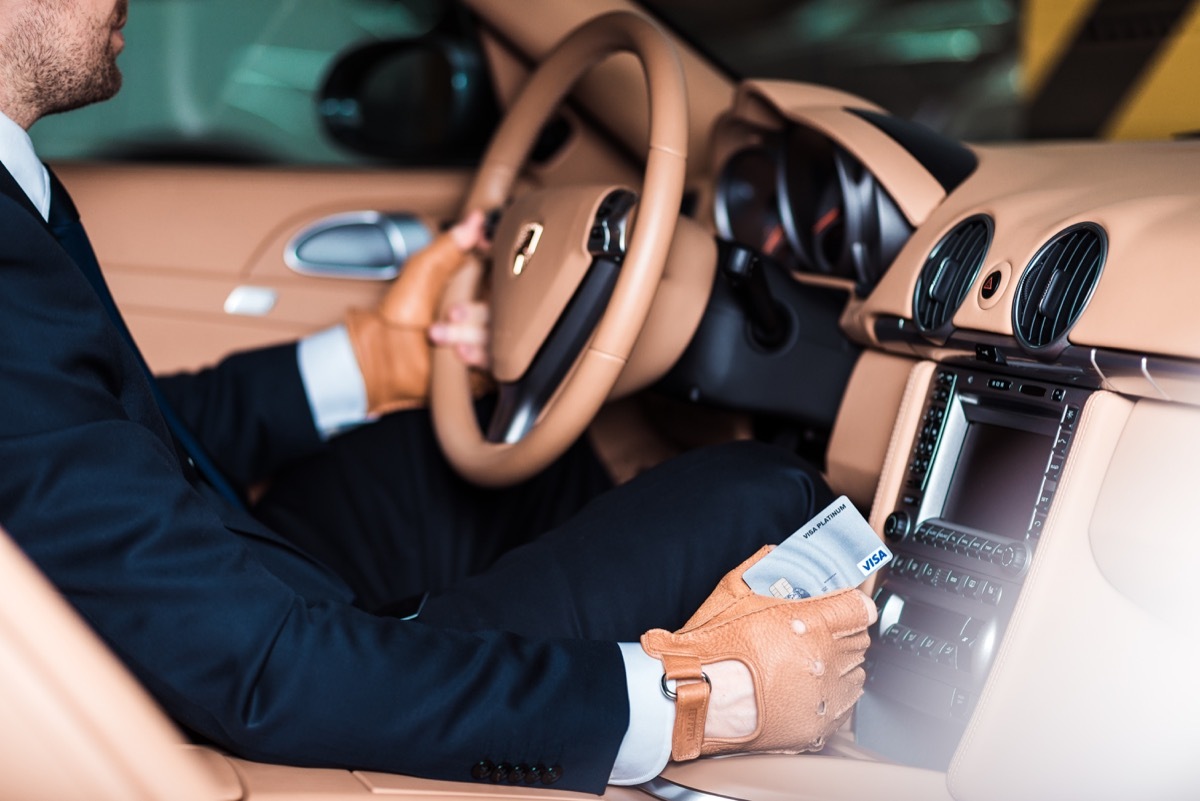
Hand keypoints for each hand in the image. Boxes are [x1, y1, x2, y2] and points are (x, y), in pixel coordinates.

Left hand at [344, 211, 485, 413]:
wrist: (382, 356)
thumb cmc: (397, 315)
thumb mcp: (422, 271)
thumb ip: (449, 246)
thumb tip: (474, 219)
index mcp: (472, 287)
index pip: (503, 277)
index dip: (500, 276)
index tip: (484, 279)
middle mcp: (481, 313)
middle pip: (504, 309)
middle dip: (475, 313)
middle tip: (449, 313)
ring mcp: (483, 341)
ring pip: (500, 336)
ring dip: (472, 335)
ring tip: (440, 334)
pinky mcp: (482, 368)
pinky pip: (497, 363)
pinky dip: (479, 357)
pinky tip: (459, 353)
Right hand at [641, 545, 875, 760]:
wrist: (693, 697)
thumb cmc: (711, 649)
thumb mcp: (731, 593)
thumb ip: (758, 567)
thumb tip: (773, 555)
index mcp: (809, 624)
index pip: (859, 609)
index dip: (852, 606)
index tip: (847, 608)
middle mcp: (823, 660)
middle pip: (859, 641)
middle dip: (844, 634)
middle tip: (822, 633)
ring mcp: (821, 696)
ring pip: (855, 674)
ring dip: (841, 666)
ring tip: (815, 664)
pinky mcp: (815, 726)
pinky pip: (843, 709)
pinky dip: (832, 698)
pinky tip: (810, 691)